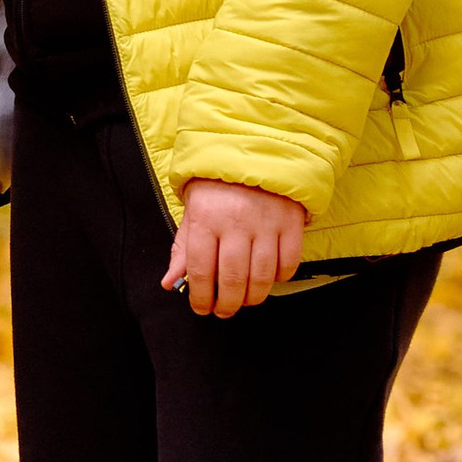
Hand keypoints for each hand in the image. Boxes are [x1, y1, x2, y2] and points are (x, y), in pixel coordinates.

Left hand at [164, 177, 306, 317]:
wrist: (254, 150)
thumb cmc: (218, 186)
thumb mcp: (193, 212)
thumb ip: (183, 250)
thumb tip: (170, 282)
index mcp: (205, 218)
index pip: (201, 270)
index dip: (201, 297)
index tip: (202, 308)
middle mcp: (235, 221)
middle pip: (233, 279)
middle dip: (228, 304)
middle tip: (224, 311)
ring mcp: (266, 222)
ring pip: (262, 276)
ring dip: (253, 297)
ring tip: (245, 299)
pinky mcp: (291, 222)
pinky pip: (288, 263)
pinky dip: (279, 278)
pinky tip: (269, 278)